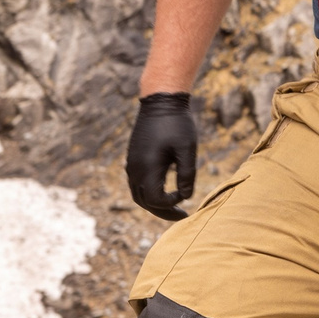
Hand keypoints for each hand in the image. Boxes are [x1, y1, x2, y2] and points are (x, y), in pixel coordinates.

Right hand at [126, 93, 197, 219]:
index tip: (186, 196)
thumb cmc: (177, 123)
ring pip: (138, 194)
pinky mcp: (133, 158)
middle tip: (183, 216)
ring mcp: (131, 163)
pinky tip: (165, 191)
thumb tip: (186, 196)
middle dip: (163, 211)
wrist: (160, 101)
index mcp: (147, 168)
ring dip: (154, 204)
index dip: (171, 204)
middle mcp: (134, 169)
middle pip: (144, 202)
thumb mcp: (187, 149)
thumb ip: (187, 174)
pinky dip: (149, 192)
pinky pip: (137, 183)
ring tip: (174, 207)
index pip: (154, 200)